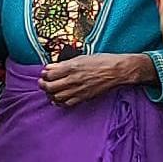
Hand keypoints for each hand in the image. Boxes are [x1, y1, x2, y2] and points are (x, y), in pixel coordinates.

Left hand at [39, 53, 153, 108]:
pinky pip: (67, 103)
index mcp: (71, 67)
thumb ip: (64, 64)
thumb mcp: (81, 58)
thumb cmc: (102, 61)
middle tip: (43, 83)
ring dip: (50, 94)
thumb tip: (50, 67)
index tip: (44, 74)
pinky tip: (59, 99)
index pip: (49, 75)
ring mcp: (78, 90)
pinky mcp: (84, 97)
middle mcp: (73, 80)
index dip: (44, 75)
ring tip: (50, 91)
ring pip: (56, 97)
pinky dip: (60, 102)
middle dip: (43, 85)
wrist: (118, 71)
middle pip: (50, 87)